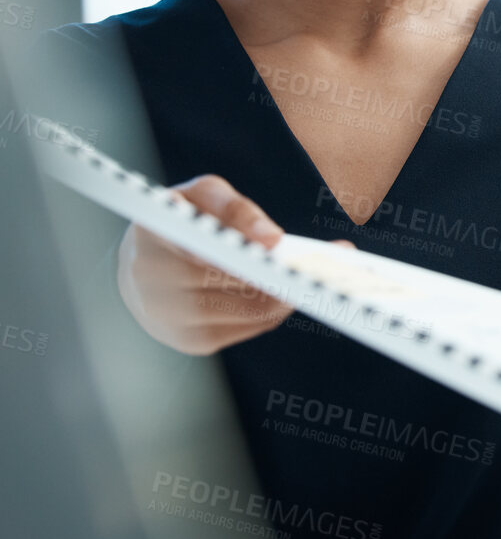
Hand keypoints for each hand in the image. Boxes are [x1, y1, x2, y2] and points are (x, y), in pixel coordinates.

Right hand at [117, 174, 347, 354]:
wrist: (139, 261)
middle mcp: (152, 288)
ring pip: (247, 315)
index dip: (256, 261)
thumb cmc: (180, 220)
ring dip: (285, 298)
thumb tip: (272, 239)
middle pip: (236, 293)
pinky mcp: (189, 343)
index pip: (211, 257)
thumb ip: (236, 209)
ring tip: (316, 280)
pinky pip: (246, 329)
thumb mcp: (202, 195)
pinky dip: (272, 312)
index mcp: (152, 242)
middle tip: (324, 271)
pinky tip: (287, 293)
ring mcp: (168, 322)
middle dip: (283, 281)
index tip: (294, 255)